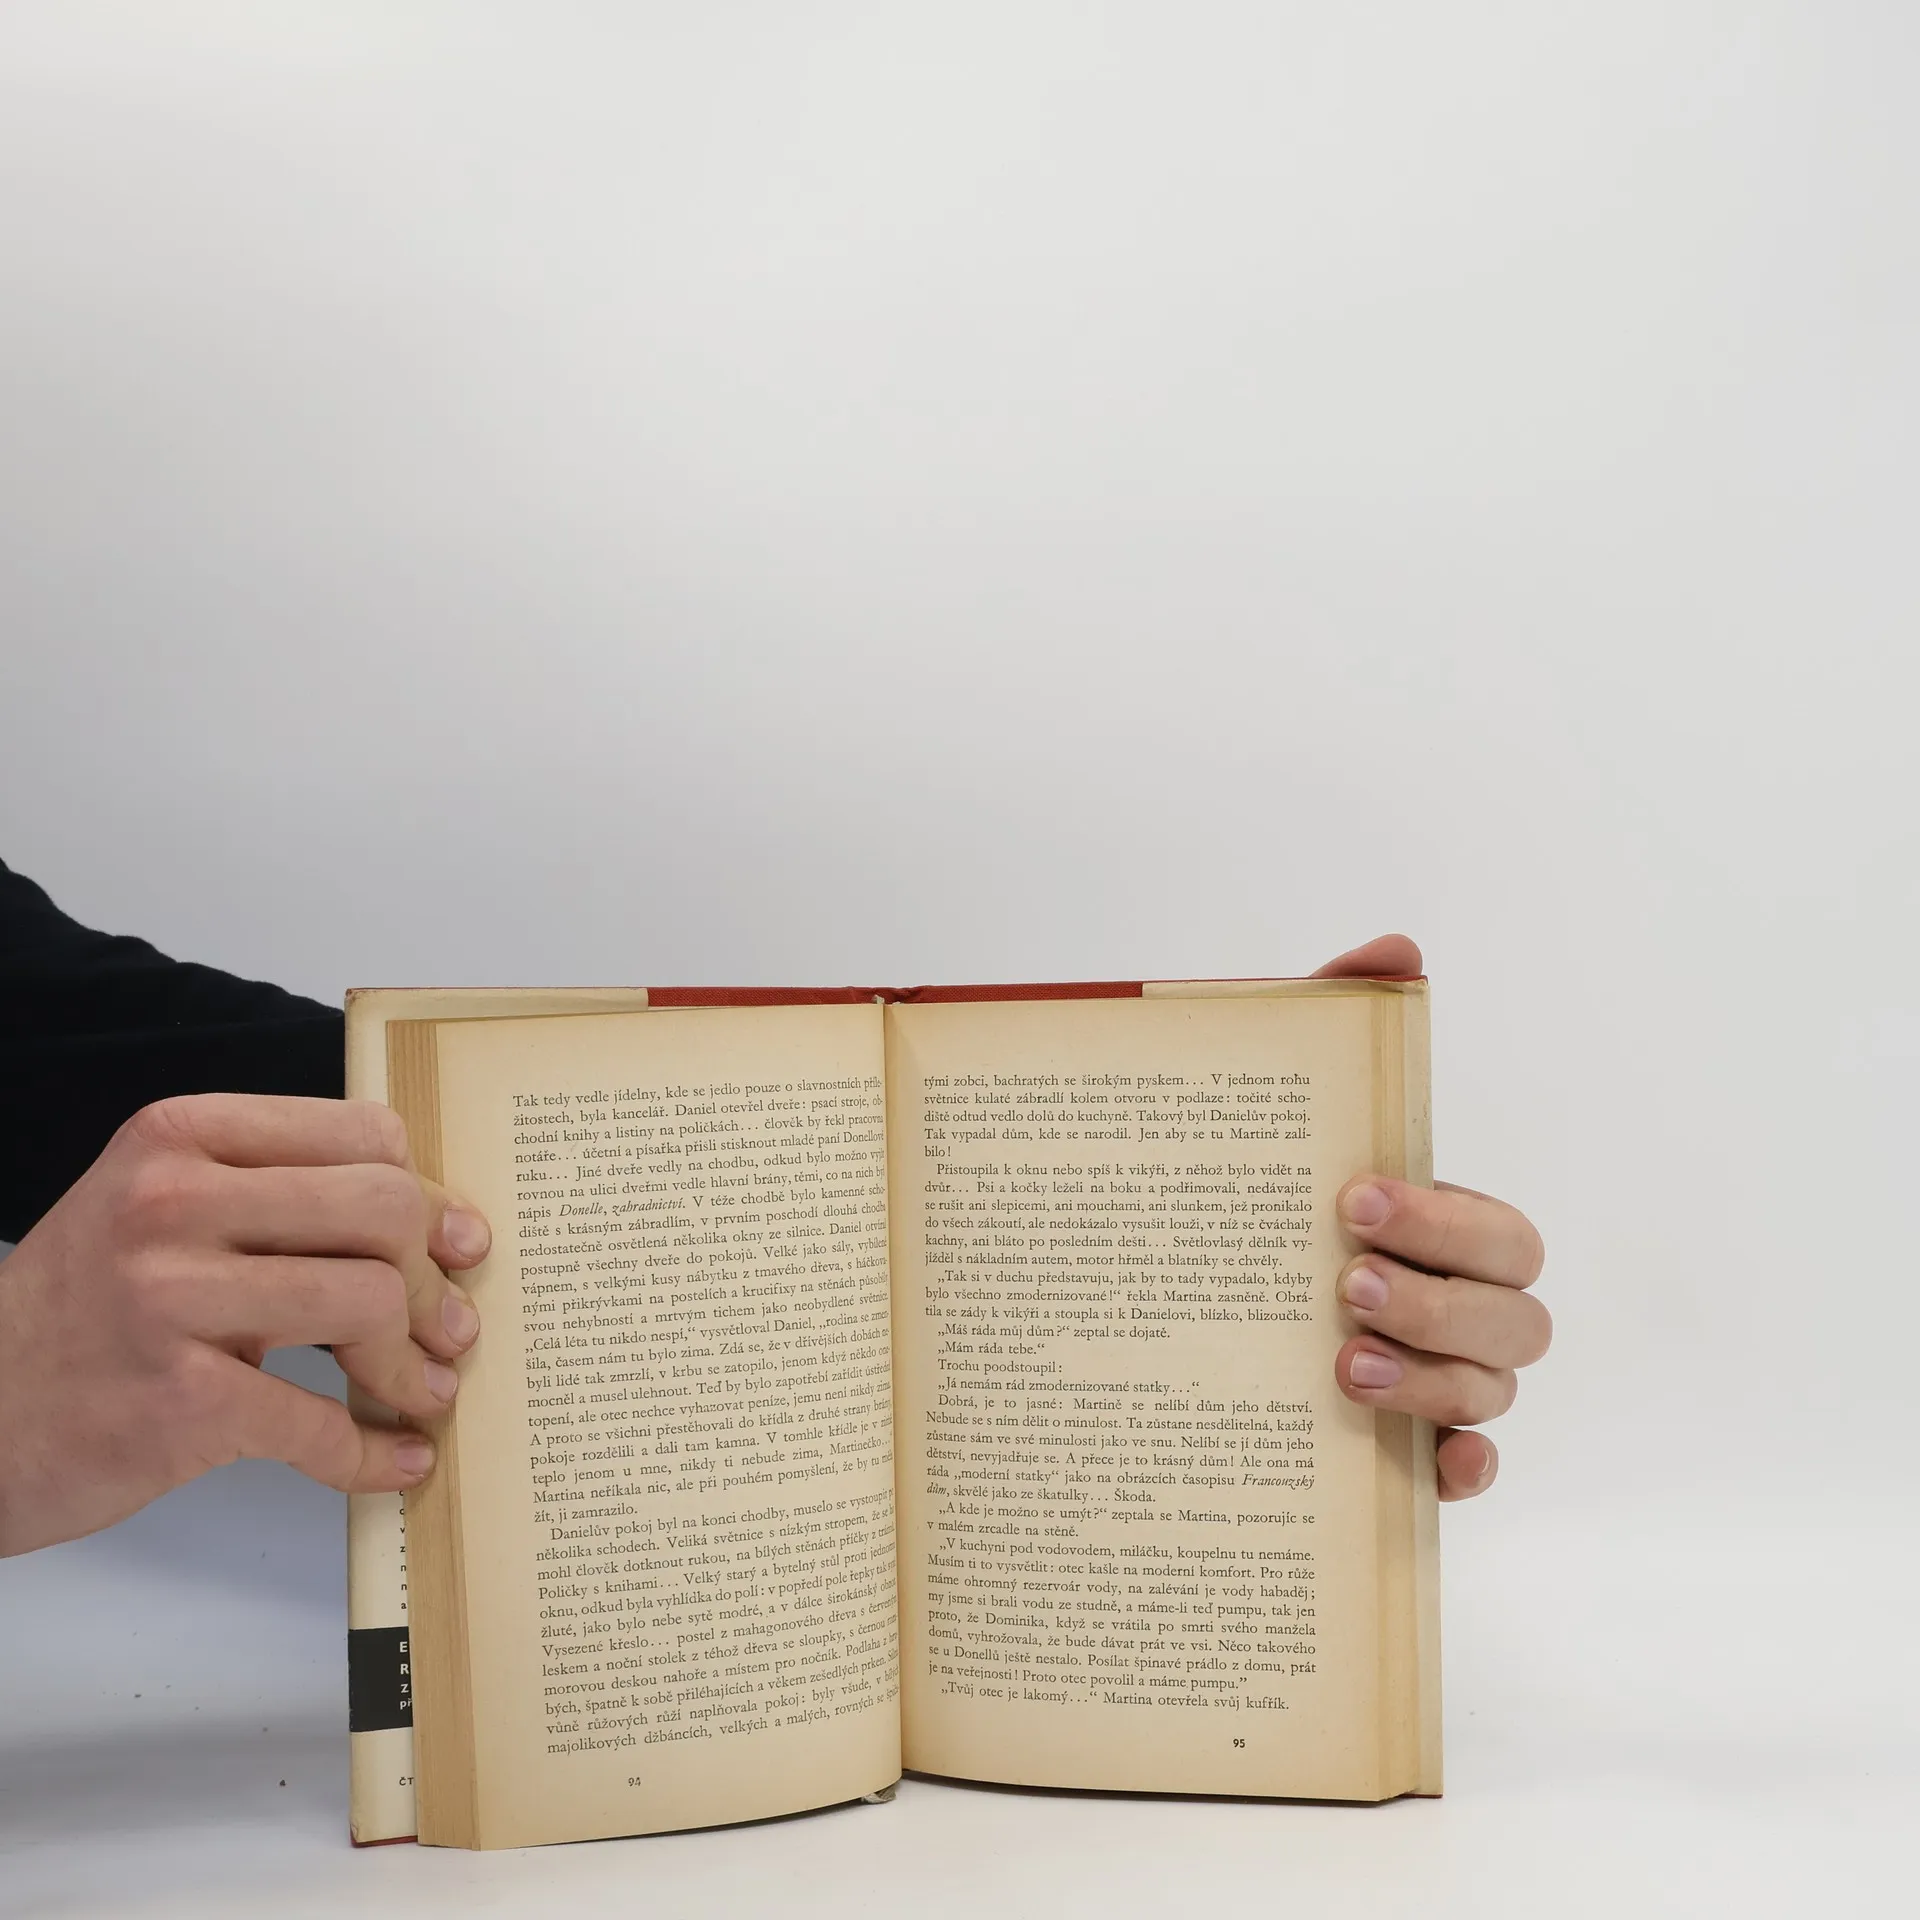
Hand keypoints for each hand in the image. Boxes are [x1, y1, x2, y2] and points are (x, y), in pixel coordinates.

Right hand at [0, 1094, 488, 1556]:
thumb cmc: (86, 1312)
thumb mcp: (161, 1211)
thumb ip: (279, 1197)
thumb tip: (440, 1228)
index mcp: (181, 1136)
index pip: (362, 1133)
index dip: (426, 1194)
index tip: (452, 1242)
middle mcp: (172, 1201)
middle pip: (382, 1208)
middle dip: (435, 1278)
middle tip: (450, 1327)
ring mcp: (171, 1299)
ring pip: (370, 1300)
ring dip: (414, 1365)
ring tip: (421, 1392)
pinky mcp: (178, 1401)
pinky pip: (320, 1424)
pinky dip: (373, 1452)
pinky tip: (396, 1458)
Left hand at [1312, 935, 1550, 1501]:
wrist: (1177, 1288)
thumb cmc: (1261, 1186)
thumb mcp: (1279, 1100)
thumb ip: (1334, 1015)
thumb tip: (1397, 952)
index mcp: (1447, 1228)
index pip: (1500, 1232)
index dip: (1444, 1221)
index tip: (1350, 1200)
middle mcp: (1462, 1307)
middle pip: (1515, 1318)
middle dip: (1439, 1303)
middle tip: (1343, 1284)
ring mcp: (1444, 1385)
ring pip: (1495, 1394)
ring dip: (1435, 1381)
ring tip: (1341, 1364)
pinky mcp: (1410, 1449)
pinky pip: (1472, 1473)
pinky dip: (1464, 1471)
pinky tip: (1430, 1464)